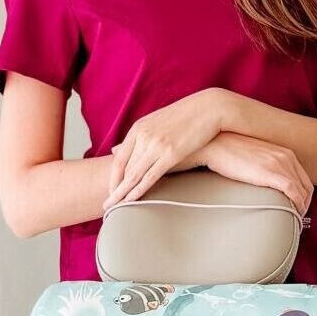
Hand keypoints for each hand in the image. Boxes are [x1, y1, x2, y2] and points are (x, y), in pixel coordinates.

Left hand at [104, 90, 225, 209]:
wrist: (209, 108)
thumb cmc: (185, 117)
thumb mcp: (156, 122)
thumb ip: (137, 137)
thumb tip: (116, 149)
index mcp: (139, 128)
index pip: (120, 158)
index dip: (113, 177)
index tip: (110, 190)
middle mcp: (144, 136)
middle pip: (125, 168)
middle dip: (115, 188)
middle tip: (107, 205)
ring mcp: (156, 144)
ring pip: (134, 174)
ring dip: (122, 193)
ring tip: (114, 207)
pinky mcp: (171, 153)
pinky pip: (150, 176)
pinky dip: (139, 190)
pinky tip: (132, 200)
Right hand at [198, 133, 313, 216]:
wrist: (216, 144)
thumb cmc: (230, 151)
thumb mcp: (256, 156)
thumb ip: (267, 166)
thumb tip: (267, 183)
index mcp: (284, 152)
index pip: (304, 178)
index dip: (304, 196)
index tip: (298, 207)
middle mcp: (286, 156)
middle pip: (306, 186)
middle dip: (305, 204)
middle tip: (297, 217)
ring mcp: (279, 164)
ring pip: (302, 191)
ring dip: (301, 208)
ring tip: (294, 220)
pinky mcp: (271, 172)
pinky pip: (293, 191)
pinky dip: (297, 205)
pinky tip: (293, 213)